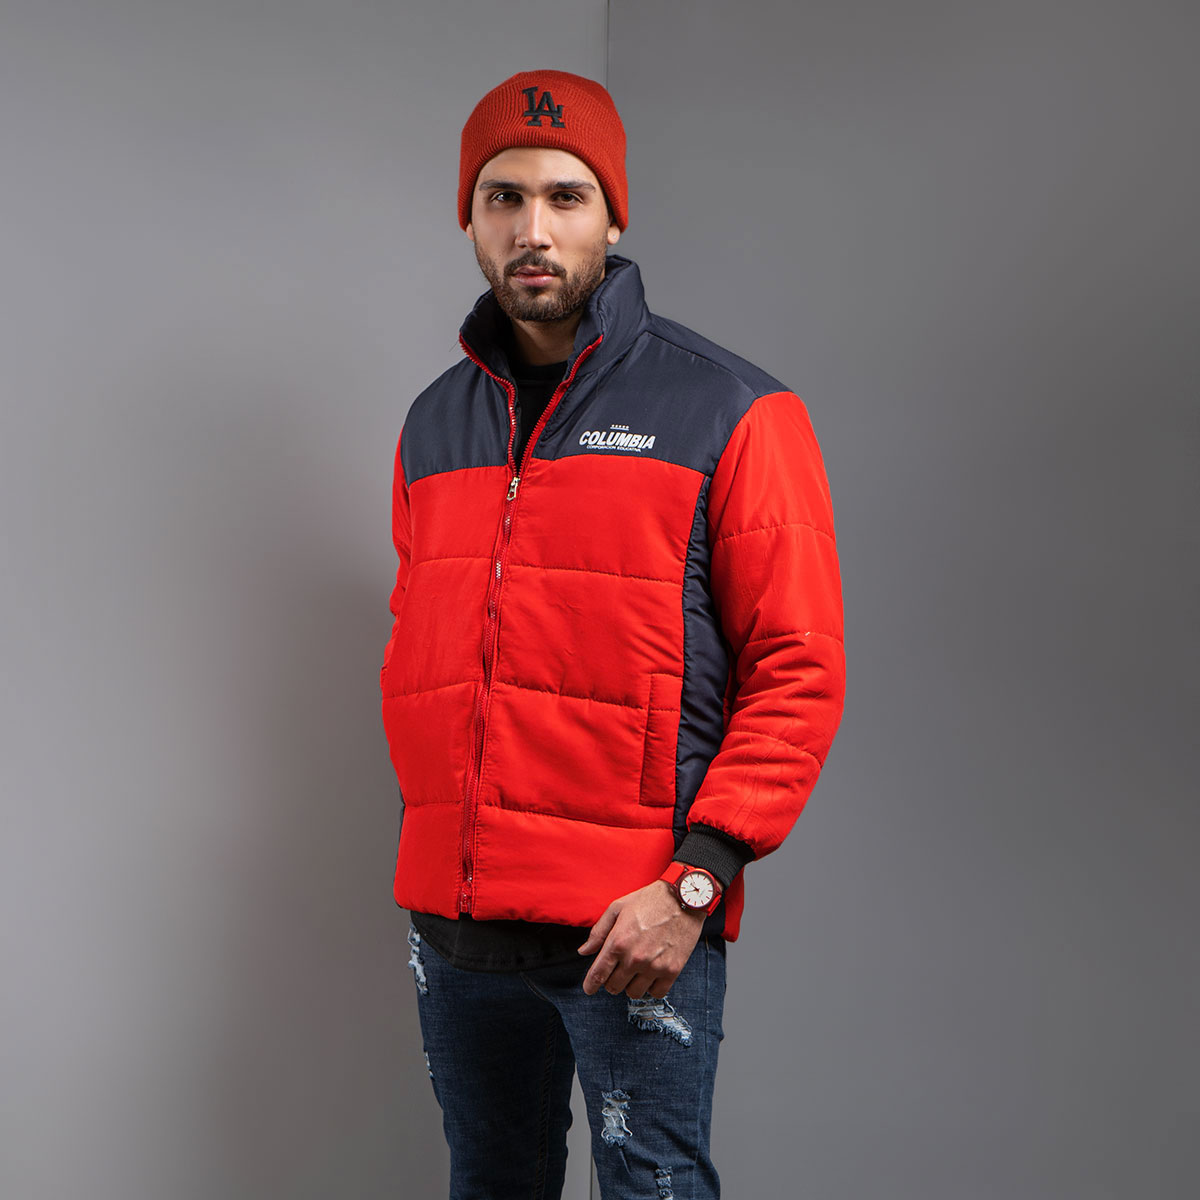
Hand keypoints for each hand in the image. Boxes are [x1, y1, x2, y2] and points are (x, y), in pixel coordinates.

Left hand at [578, 879, 708, 997]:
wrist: (683, 898)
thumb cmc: (649, 900)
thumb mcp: (617, 908)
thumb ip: (598, 932)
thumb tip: (584, 952)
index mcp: (618, 942)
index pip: (598, 974)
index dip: (590, 985)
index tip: (589, 989)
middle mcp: (634, 958)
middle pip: (614, 987)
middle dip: (611, 981)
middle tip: (617, 970)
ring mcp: (654, 966)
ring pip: (633, 993)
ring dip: (631, 984)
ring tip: (635, 970)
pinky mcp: (672, 970)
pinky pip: (656, 993)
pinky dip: (651, 987)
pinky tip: (651, 974)